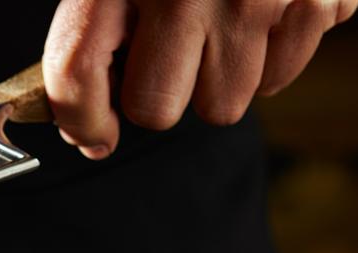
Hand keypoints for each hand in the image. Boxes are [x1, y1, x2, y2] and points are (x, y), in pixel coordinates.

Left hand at [43, 0, 357, 158]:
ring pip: (223, 105)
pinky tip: (260, 11)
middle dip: (158, 95)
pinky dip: (269, 55)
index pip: (76, 70)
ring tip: (219, 23)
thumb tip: (87, 130)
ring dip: (217, 79)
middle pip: (156, 109)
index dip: (80, 119)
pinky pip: (281, 77)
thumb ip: (92, 30)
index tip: (93, 136)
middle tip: (167, 56)